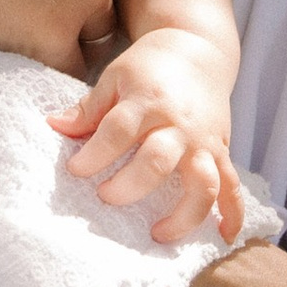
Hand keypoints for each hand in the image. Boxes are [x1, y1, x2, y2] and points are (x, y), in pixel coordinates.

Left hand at [50, 31, 242, 245]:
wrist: (198, 50)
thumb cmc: (150, 65)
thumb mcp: (116, 76)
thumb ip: (89, 108)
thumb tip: (54, 126)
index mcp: (148, 101)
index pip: (117, 131)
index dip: (94, 155)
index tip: (75, 171)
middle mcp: (179, 124)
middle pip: (157, 162)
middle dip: (128, 187)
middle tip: (105, 197)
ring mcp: (204, 142)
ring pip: (203, 184)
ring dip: (183, 215)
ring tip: (157, 233)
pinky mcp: (222, 151)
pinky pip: (232, 187)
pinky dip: (232, 214)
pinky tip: (222, 237)